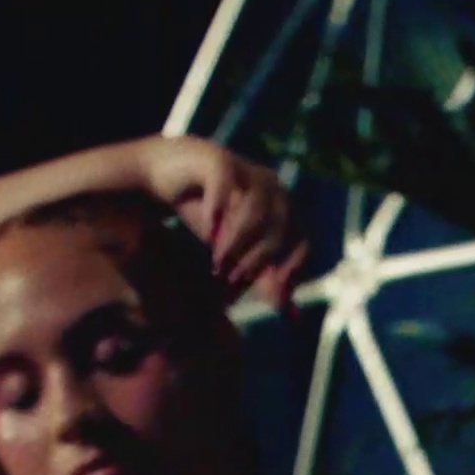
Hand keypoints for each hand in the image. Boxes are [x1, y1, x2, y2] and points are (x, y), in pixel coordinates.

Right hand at [132, 136, 309, 312]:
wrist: (171, 175)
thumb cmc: (209, 215)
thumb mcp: (237, 252)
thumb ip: (263, 277)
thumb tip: (289, 313)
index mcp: (284, 208)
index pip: (303, 241)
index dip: (292, 268)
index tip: (273, 294)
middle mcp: (273, 188)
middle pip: (279, 229)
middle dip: (257, 261)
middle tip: (233, 280)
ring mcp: (247, 171)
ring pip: (254, 210)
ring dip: (237, 243)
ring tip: (218, 264)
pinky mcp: (219, 160)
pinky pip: (225, 185)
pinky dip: (219, 209)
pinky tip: (210, 232)